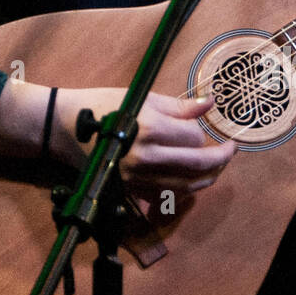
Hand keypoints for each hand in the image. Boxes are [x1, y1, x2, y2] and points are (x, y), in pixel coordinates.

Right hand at [51, 87, 235, 198]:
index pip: (193, 138)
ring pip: (186, 186)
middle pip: (197, 165)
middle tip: (231, 149)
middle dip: (219, 158)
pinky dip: (184, 190)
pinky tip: (192, 181)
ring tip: (217, 167)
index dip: (200, 131)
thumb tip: (209, 103)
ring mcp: (138, 178)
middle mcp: (147, 158)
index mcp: (150, 130)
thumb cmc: (102, 106)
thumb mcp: (141, 98)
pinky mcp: (130, 189)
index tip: (197, 123)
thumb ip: (179, 106)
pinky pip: (166, 195)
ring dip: (207, 178)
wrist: (64, 127)